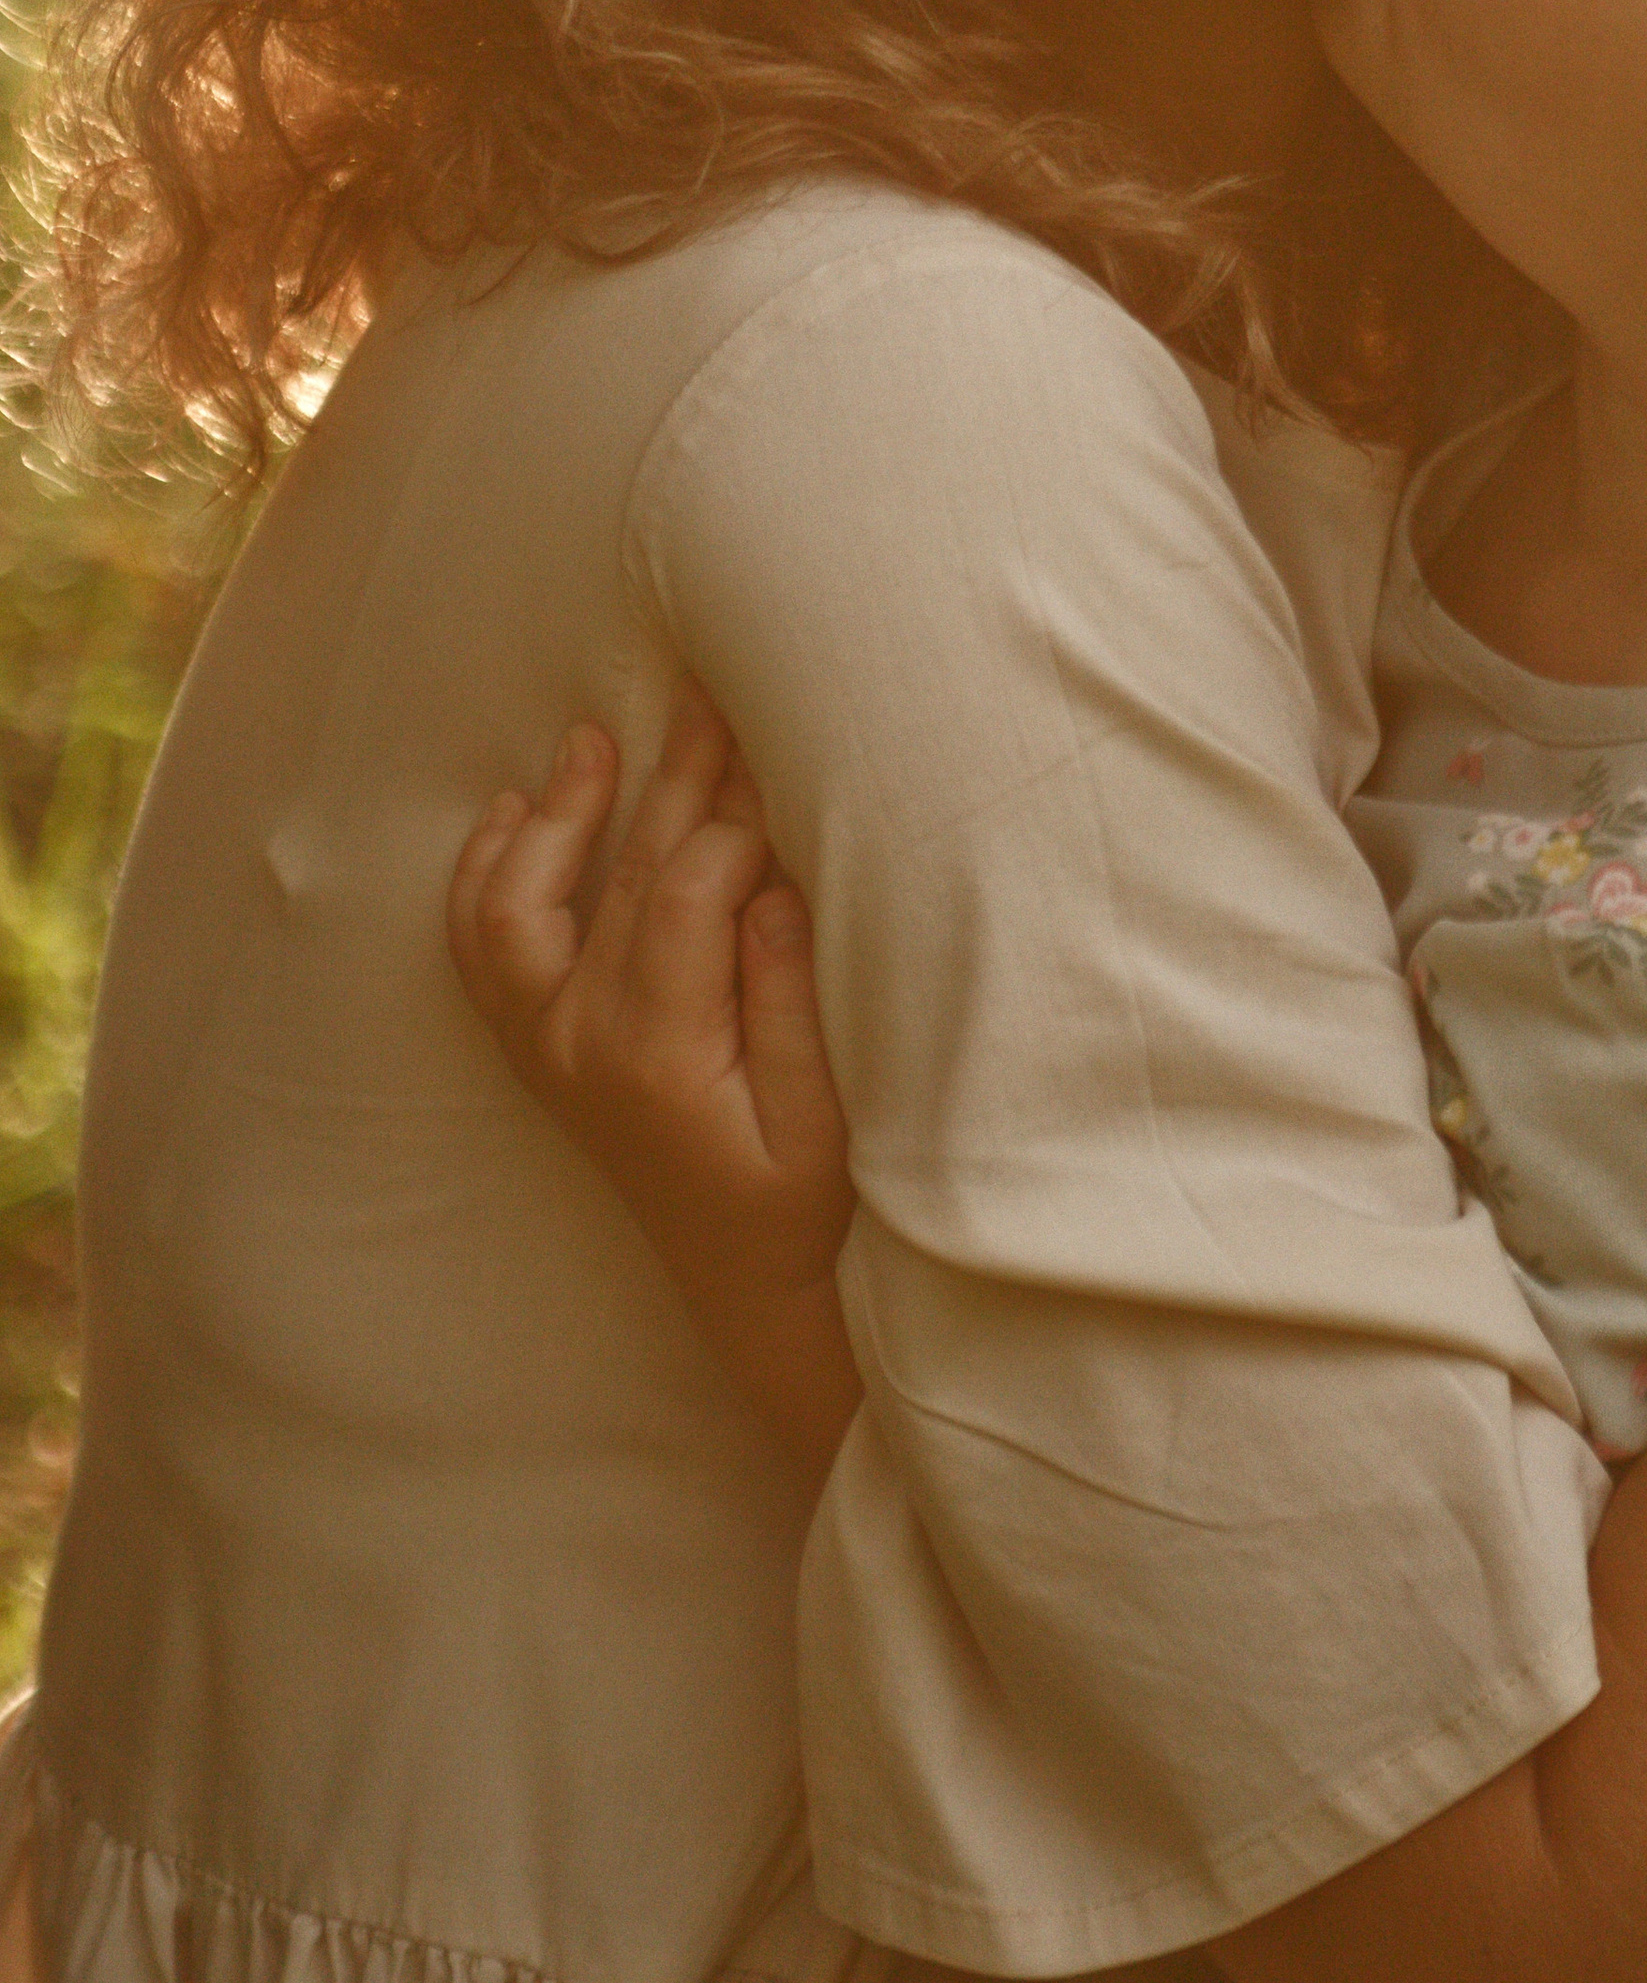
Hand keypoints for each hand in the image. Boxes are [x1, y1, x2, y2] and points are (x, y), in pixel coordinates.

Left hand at [448, 692, 855, 1323]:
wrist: (747, 1289)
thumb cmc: (806, 1206)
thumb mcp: (827, 1116)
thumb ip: (789, 1002)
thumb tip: (769, 888)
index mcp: (656, 1051)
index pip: (684, 892)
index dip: (740, 825)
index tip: (789, 773)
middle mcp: (579, 1043)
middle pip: (618, 876)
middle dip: (672, 777)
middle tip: (707, 694)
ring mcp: (547, 1046)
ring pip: (518, 904)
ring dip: (557, 816)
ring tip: (588, 737)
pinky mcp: (540, 1049)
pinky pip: (483, 950)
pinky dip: (486, 875)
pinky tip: (512, 813)